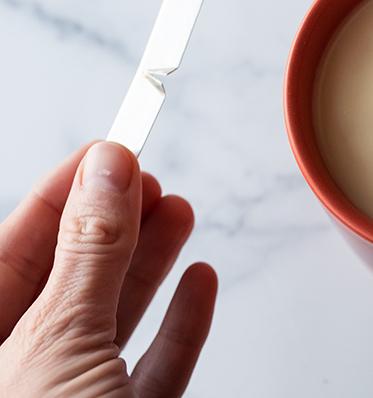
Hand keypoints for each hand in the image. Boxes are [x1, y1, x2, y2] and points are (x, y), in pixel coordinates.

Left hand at [0, 142, 216, 396]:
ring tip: (179, 213)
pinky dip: (182, 323)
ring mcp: (78, 396)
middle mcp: (25, 371)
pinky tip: (199, 282)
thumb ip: (91, 253)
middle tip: (147, 180)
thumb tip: (108, 173)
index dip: (61, 195)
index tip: (107, 153)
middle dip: (116, 224)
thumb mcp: (61, 337)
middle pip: (70, 279)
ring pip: (115, 317)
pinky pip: (155, 365)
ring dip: (153, 262)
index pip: (11, 250)